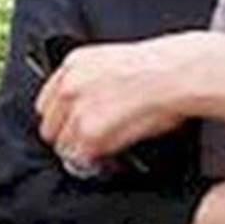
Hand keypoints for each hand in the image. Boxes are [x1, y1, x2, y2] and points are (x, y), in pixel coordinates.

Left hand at [34, 31, 202, 166]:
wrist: (178, 73)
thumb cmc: (161, 67)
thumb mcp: (114, 61)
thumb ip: (92, 81)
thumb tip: (91, 107)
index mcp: (74, 63)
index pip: (46, 102)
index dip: (61, 119)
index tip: (71, 127)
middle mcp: (69, 86)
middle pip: (49, 127)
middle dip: (68, 137)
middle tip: (89, 142)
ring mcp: (76, 110)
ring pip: (62, 146)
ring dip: (81, 151)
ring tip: (104, 149)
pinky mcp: (89, 134)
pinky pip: (79, 159)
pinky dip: (94, 162)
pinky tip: (111, 155)